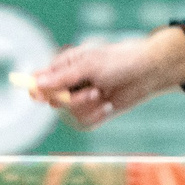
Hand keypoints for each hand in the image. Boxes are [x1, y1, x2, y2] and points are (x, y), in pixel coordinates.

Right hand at [31, 28, 184, 129]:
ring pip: (69, 114)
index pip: (38, 82)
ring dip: (86, 106)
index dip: (36, 90)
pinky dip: (96, 116)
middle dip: (71, 100)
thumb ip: (63, 77)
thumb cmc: (119, 61)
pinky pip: (84, 122)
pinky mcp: (94, 111)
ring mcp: (82, 99)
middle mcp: (69, 84)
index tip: (39, 97)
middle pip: (52, 101)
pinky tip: (108, 106)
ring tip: (103, 94)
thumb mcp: (89, 65)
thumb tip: (36, 84)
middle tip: (93, 91)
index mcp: (63, 67)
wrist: (148, 72)